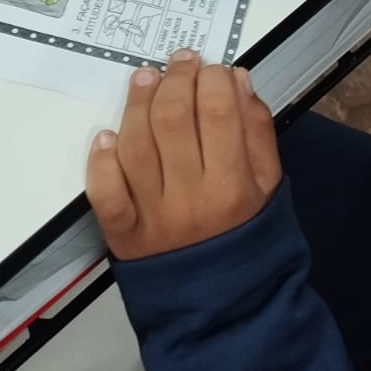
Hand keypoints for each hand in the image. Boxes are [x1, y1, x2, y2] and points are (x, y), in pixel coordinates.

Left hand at [86, 49, 281, 259]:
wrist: (227, 307)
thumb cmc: (247, 236)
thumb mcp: (270, 186)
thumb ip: (257, 131)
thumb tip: (237, 81)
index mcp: (234, 187)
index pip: (218, 112)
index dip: (212, 78)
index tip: (211, 68)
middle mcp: (192, 200)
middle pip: (173, 120)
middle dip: (175, 79)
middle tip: (178, 63)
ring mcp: (153, 218)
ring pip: (136, 146)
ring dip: (137, 103)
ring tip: (145, 79)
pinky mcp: (123, 234)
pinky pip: (105, 193)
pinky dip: (101, 160)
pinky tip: (107, 135)